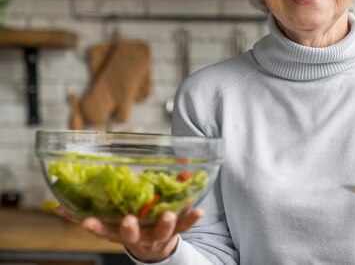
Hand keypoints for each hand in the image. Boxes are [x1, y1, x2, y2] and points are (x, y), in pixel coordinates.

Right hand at [56, 207, 202, 262]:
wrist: (154, 248)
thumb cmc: (128, 227)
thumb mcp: (107, 224)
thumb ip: (83, 214)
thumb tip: (57, 206)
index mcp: (118, 233)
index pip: (103, 232)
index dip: (96, 227)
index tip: (87, 221)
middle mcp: (137, 236)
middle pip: (132, 236)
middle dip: (129, 228)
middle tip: (129, 219)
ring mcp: (157, 235)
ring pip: (160, 232)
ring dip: (164, 223)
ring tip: (167, 213)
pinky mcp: (175, 231)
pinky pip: (185, 227)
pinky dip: (191, 219)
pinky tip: (199, 210)